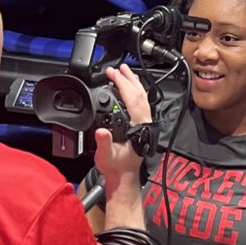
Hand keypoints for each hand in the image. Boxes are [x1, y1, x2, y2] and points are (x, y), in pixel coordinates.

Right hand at [94, 64, 150, 180]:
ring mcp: (144, 123)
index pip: (132, 99)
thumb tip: (101, 131)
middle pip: (139, 94)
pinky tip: (129, 88)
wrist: (123, 176)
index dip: (122, 84)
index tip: (112, 74)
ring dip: (133, 83)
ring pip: (142, 97)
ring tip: (125, 71)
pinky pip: (141, 102)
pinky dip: (134, 91)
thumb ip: (104, 143)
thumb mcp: (106, 155)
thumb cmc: (116, 166)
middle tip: (117, 68)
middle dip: (127, 79)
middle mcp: (144, 123)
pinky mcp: (141, 124)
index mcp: (138, 127)